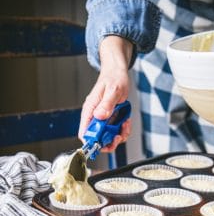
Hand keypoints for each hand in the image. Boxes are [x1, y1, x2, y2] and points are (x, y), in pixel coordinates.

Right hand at [78, 36, 132, 151]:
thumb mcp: (112, 90)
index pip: (84, 132)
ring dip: (118, 135)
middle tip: (118, 135)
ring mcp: (102, 118)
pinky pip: (115, 131)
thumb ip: (106, 104)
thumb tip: (99, 116)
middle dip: (109, 141)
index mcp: (90, 109)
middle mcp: (94, 116)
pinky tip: (126, 121)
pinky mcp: (109, 119)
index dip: (92, 142)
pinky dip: (122, 130)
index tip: (103, 143)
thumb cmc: (113, 78)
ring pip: (107, 137)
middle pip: (96, 138)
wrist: (118, 73)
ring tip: (124, 125)